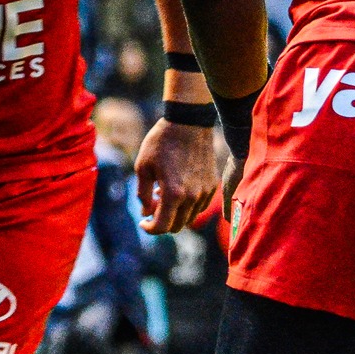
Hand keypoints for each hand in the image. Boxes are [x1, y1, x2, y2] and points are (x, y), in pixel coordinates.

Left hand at [135, 119, 219, 233]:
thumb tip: (146, 212)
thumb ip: (143, 194)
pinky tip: (178, 191)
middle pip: (178, 226)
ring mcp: (205, 192)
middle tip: (151, 210)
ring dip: (175, 213)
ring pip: (190, 217)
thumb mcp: (143, 167)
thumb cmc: (161, 143)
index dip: (150, 229)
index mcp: (174, 194)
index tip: (142, 222)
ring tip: (164, 196)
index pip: (162, 226)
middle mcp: (193, 197)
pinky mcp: (212, 185)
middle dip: (162, 222)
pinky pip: (200, 205)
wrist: (188, 124)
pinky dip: (188, 205)